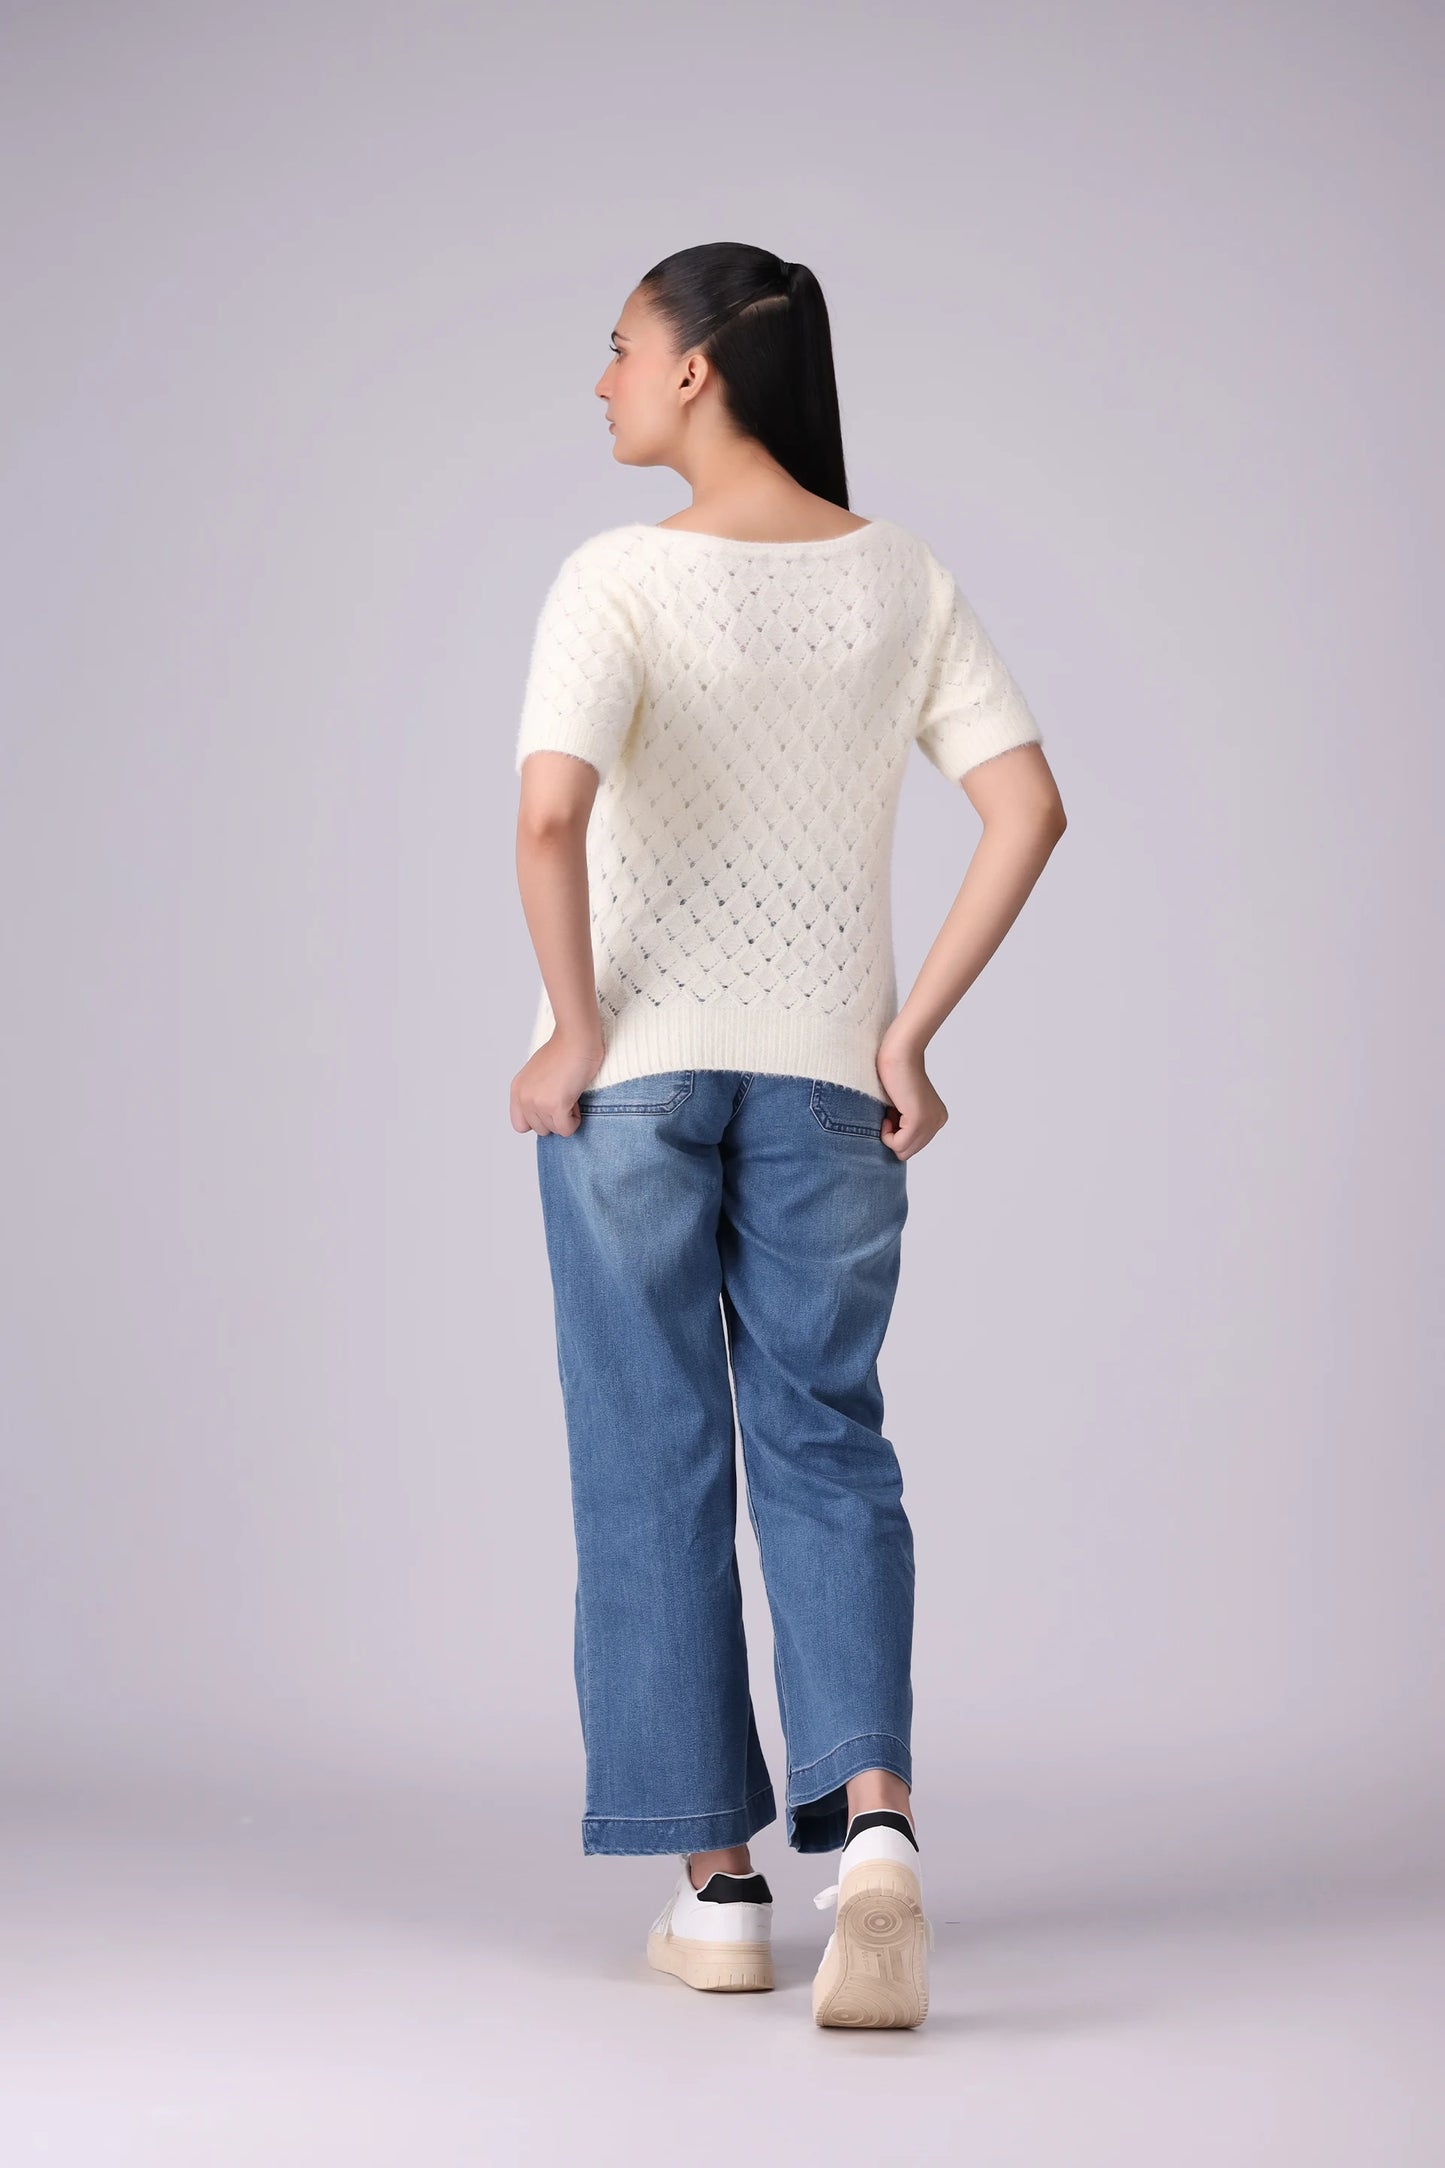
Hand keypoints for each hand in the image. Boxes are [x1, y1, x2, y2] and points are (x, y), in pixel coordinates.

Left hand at [510, 1031, 606, 1135]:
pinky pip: (567, 1129)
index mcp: (517, 1089)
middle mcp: (524, 1098)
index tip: (550, 1108)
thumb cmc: (565, 1049)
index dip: (538, 1120)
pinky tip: (576, 1100)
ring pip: (554, 1130)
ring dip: (566, 1117)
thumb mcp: (538, 1073)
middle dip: (555, 1118)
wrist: (576, 1038)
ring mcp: (538, 1102)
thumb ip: (536, 1093)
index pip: (520, 1125)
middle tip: (564, 1096)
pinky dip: (575, 1120)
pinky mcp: (555, 1105)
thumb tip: (546, 1114)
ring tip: (570, 1094)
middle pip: (540, 1130)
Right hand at [874, 1025, 947, 1160]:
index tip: (892, 1112)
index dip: (897, 1132)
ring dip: (889, 1135)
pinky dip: (887, 1134)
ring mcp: (930, 1123)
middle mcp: (938, 1122)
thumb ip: (904, 1124)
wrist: (899, 1053)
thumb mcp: (902, 1105)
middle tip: (889, 1113)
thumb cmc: (894, 1072)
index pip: (914, 1144)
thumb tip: (894, 1146)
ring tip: (889, 1112)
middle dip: (893, 1136)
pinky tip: (888, 1114)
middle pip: (909, 1151)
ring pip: (903, 1151)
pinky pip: (898, 1145)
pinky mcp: (918, 1121)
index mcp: (937, 1118)